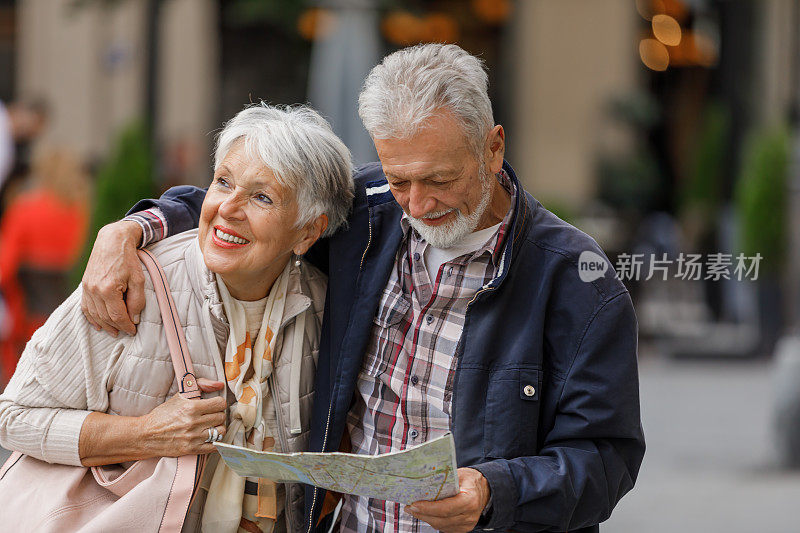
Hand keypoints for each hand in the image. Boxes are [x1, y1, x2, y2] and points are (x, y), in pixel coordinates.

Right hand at [81, 220, 144, 335]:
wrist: (112, 241)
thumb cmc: (128, 259)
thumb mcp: (138, 280)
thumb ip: (137, 300)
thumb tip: (134, 318)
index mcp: (108, 290)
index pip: (117, 316)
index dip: (126, 326)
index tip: (133, 331)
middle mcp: (94, 290)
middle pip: (105, 317)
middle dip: (116, 327)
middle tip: (126, 332)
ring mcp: (87, 288)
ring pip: (94, 314)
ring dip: (104, 325)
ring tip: (114, 331)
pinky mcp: (85, 285)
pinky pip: (85, 307)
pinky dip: (91, 317)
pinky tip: (98, 324)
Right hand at [141, 379, 226, 455]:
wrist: (147, 435)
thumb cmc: (163, 414)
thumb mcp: (180, 395)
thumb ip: (201, 385)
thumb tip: (220, 384)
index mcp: (191, 407)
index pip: (220, 404)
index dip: (219, 403)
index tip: (214, 405)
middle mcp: (193, 422)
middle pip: (221, 417)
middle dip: (218, 414)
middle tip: (210, 415)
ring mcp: (193, 437)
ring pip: (220, 432)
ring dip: (217, 428)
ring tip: (211, 426)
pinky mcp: (192, 449)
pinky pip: (215, 447)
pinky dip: (215, 442)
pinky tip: (209, 437)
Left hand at [406, 468, 490, 532]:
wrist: (485, 490)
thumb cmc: (470, 480)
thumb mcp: (459, 474)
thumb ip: (443, 480)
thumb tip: (422, 481)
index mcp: (470, 500)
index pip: (446, 508)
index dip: (428, 508)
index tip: (414, 504)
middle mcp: (469, 515)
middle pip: (441, 519)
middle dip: (422, 514)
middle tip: (409, 507)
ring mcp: (467, 525)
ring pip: (440, 526)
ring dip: (425, 518)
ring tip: (414, 509)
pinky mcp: (463, 529)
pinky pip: (444, 528)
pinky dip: (433, 521)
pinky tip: (425, 514)